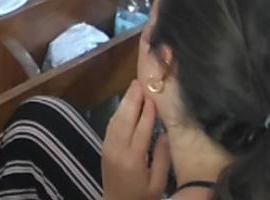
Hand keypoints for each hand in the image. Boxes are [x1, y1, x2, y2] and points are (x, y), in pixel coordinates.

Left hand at [101, 79, 171, 199]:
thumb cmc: (142, 197)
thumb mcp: (158, 183)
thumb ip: (162, 158)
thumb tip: (166, 133)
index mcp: (134, 160)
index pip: (141, 130)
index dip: (147, 112)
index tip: (153, 96)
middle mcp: (118, 150)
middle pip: (125, 120)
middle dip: (132, 100)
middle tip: (140, 82)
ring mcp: (108, 148)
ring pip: (115, 120)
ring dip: (124, 103)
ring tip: (133, 87)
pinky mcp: (104, 148)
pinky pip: (110, 126)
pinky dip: (118, 113)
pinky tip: (124, 105)